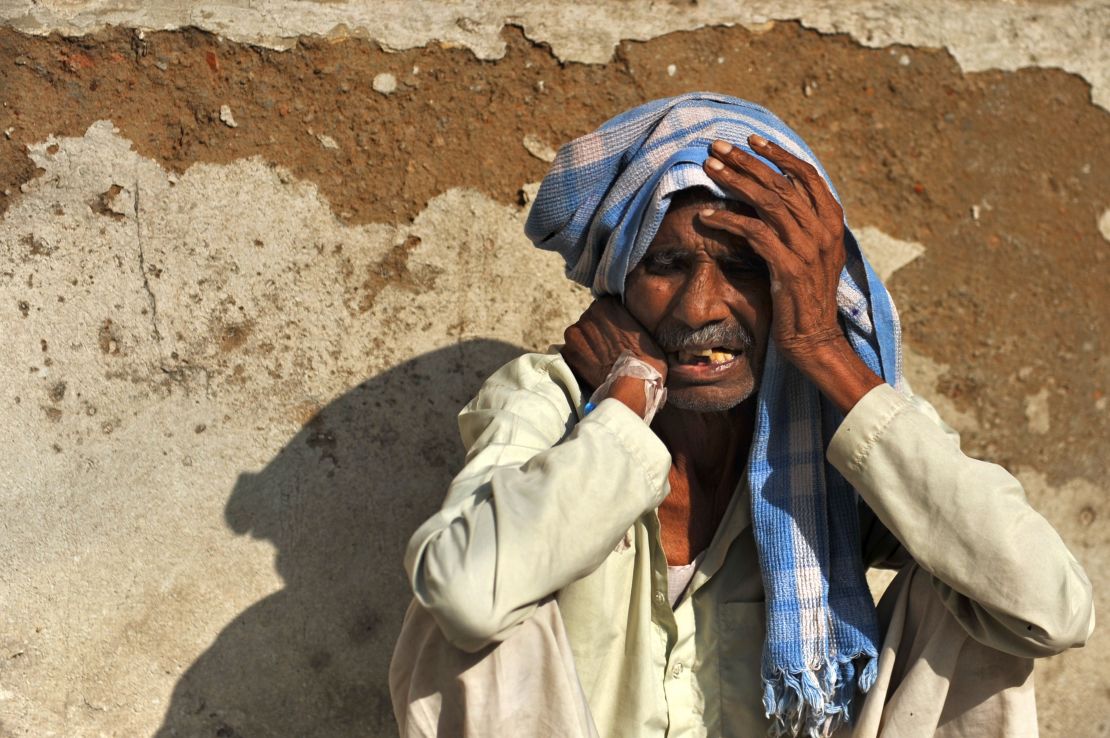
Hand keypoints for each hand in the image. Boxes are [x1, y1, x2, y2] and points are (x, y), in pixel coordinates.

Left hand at [561, 297, 667, 391]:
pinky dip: (579, 359)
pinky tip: (593, 368)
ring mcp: (574, 334)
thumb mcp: (643, 330)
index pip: (604, 307)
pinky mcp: (567, 353)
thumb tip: (623, 324)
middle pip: (590, 321)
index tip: (617, 334)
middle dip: (597, 333)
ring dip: (586, 345)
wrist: (632, 385)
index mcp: (607, 305)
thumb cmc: (645, 360)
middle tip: (610, 349)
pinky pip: (572, 353)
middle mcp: (587, 315)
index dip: (611, 322)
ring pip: (579, 336)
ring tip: (601, 359)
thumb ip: (626, 321)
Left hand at [698, 134, 881, 411]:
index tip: (752, 141)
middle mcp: (823, 229)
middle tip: (717, 147)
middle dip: (746, 161)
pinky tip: (706, 215)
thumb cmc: (806, 295)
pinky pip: (754, 232)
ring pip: (767, 201)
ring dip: (734, 181)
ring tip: (708, 169)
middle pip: (781, 182)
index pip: (807, 174)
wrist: (814, 336)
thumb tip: (776, 194)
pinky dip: (728, 220)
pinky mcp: (788, 266)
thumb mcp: (813, 252)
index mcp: (833, 221)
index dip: (779, 154)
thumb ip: (803, 223)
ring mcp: (807, 247)